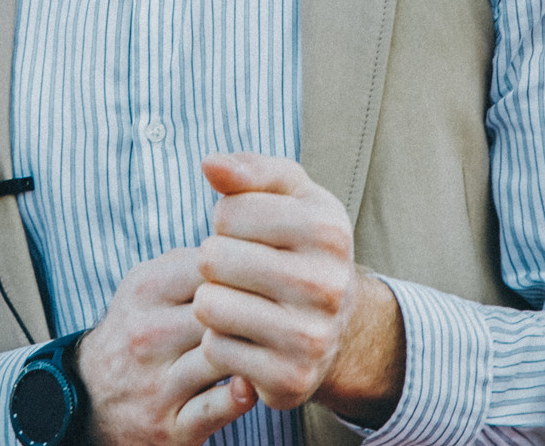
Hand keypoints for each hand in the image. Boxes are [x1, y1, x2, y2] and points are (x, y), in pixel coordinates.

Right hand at [79, 248, 257, 444]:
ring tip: (276, 346)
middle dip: (259, 311)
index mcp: (145, 290)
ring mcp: (157, 384)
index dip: (249, 271)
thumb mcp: (148, 285)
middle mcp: (147, 335)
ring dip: (255, 352)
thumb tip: (246, 241)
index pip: (213, 268)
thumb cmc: (139, 329)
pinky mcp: (170, 426)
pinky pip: (215, 408)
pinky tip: (254, 383)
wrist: (90, 397)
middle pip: (222, 312)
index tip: (272, 275)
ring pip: (222, 358)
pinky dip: (240, 396)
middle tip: (286, 312)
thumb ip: (191, 262)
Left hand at [193, 154, 404, 425]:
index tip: (249, 234)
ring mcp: (311, 337)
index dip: (226, 221)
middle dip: (214, 262)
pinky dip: (219, 341)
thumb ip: (249, 170)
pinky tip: (245, 336)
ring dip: (211, 302)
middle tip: (239, 272)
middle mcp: (327, 284)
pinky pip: (215, 350)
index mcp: (328, 229)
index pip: (227, 212)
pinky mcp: (290, 379)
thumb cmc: (298, 245)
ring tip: (237, 301)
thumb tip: (210, 164)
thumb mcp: (287, 196)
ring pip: (209, 306)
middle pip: (214, 259)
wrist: (335, 324)